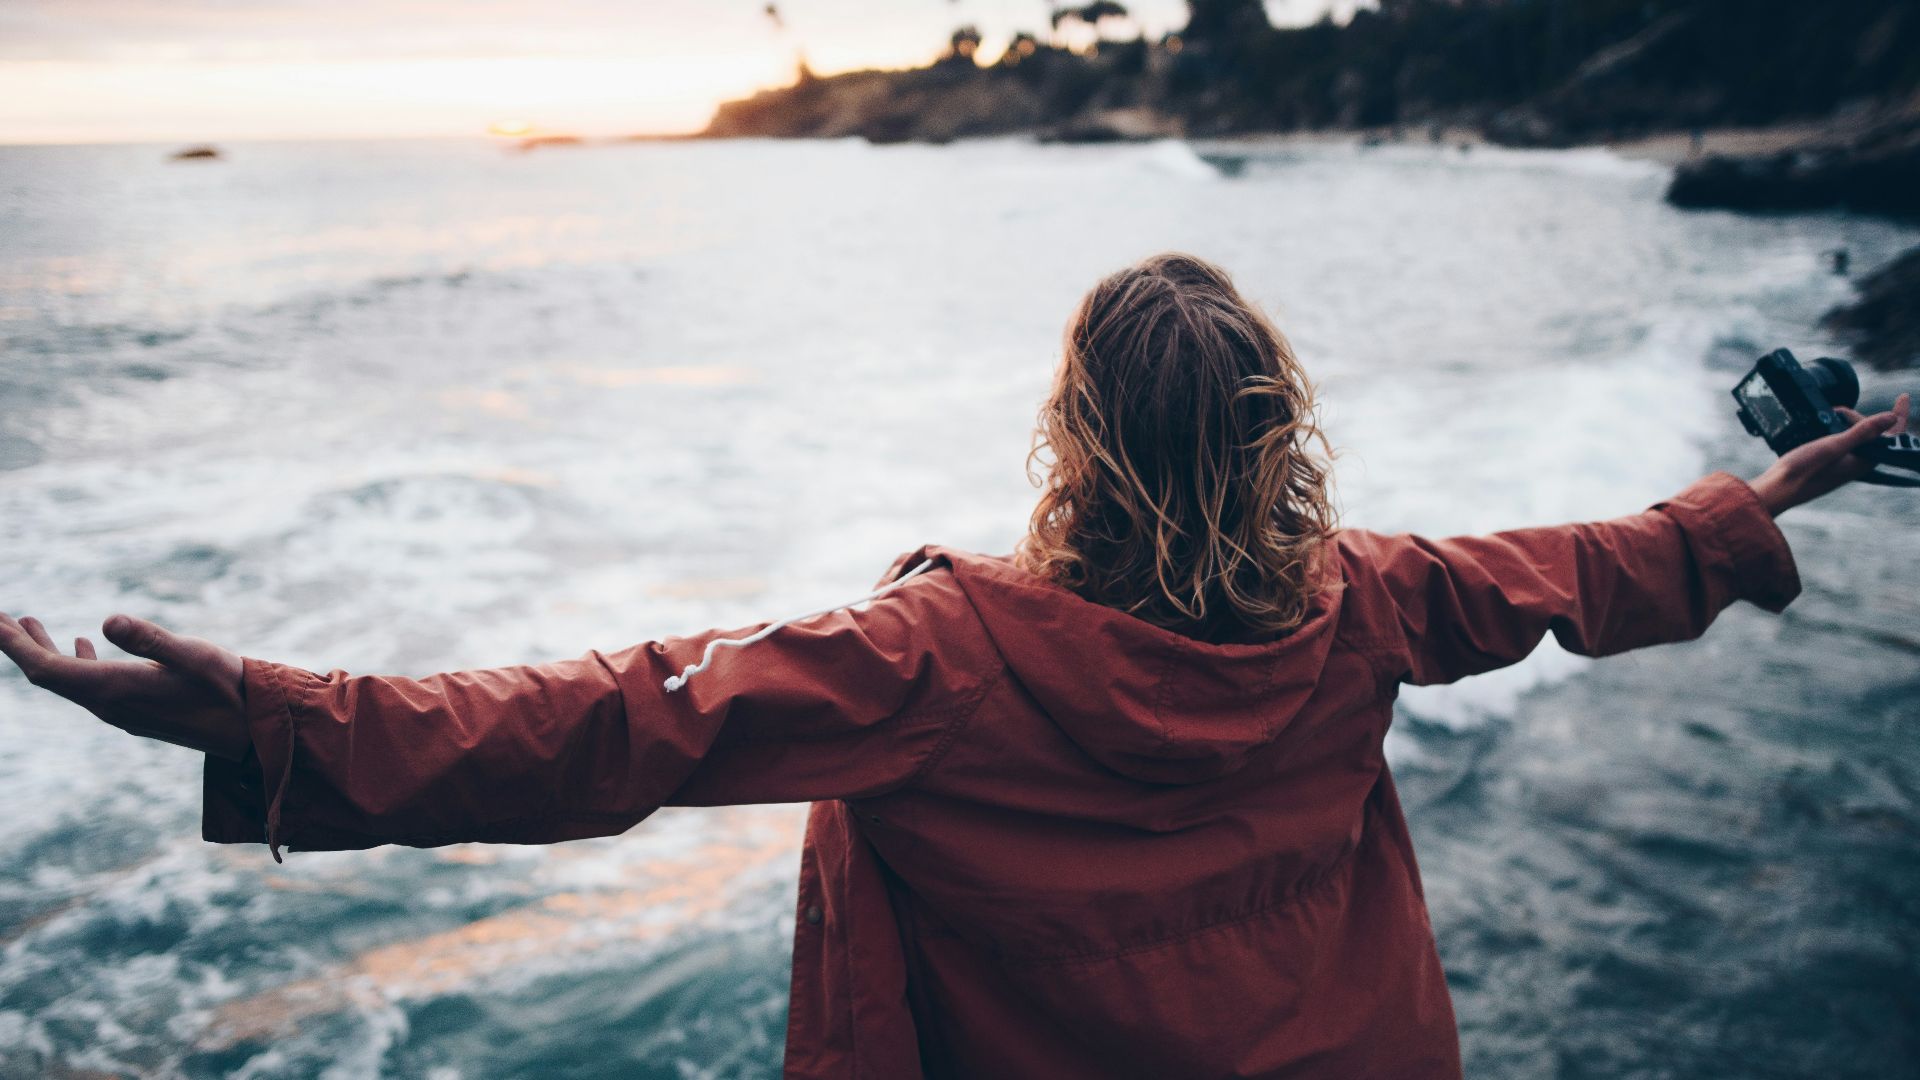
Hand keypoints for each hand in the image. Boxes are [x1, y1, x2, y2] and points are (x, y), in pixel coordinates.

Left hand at [0, 613, 248, 760]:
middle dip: (19, 646)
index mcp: (116, 689)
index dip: (14, 646)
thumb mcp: (194, 655)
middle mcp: (111, 704)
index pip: (47, 669)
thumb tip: (106, 618)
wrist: (254, 731)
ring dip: (43, 651)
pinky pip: (90, 686)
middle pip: (49, 676)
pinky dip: (74, 661)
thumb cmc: (230, 688)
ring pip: (68, 681)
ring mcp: (122, 711)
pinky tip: (81, 643)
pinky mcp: (136, 709)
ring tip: (24, 621)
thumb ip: (151, 639)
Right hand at [1748, 392, 1910, 516]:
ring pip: (1853, 436)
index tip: (1904, 396)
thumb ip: (1863, 432)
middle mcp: (1857, 463)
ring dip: (1844, 423)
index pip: (1890, 435)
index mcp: (1864, 460)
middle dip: (1857, 417)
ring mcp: (1842, 464)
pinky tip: (1820, 428)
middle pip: (1870, 433)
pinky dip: (1833, 430)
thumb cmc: (1803, 471)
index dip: (1898, 415)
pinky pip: (1840, 442)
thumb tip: (1892, 417)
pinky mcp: (1829, 463)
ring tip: (1828, 417)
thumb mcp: (1834, 446)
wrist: (1777, 489)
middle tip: (1836, 410)